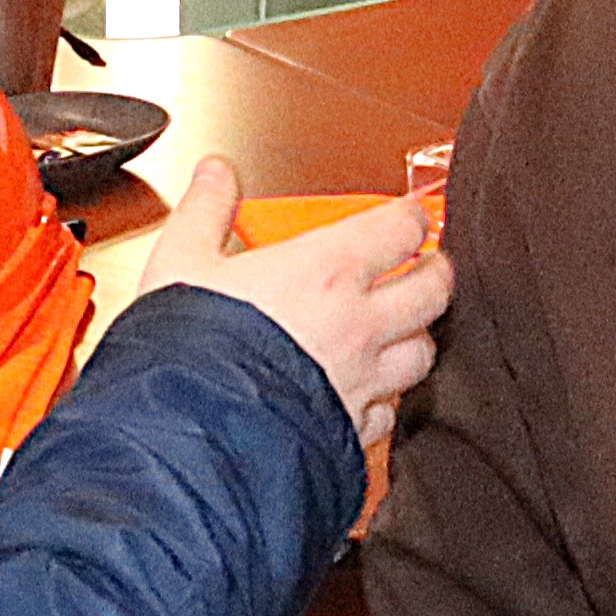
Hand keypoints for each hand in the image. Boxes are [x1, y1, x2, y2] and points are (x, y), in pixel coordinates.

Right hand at [137, 159, 451, 507]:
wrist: (187, 440)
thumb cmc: (186, 352)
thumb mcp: (180, 263)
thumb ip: (206, 211)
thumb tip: (215, 175)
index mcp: (327, 271)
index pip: (402, 228)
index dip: (411, 218)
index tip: (405, 217)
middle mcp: (359, 325)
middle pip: (433, 290)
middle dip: (435, 274)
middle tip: (425, 266)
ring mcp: (362, 382)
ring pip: (422, 354)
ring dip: (415, 338)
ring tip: (399, 330)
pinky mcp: (352, 431)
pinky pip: (389, 413)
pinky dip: (385, 400)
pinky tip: (365, 393)